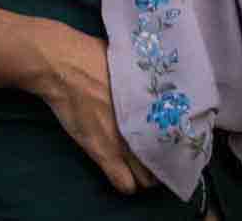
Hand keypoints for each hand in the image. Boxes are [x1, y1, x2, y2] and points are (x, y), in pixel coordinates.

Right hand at [27, 20, 157, 193]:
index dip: (173, 145)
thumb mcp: (131, 64)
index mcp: (153, 107)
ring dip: (145, 175)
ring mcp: (123, 145)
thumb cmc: (95, 57)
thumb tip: (159, 82)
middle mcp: (143, 129)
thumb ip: (147, 81)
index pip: (178, 139)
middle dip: (162, 163)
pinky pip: (123, 184)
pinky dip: (126, 184)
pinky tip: (123, 174)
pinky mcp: (102, 153)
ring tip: (140, 167)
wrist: (64, 66)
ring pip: (147, 179)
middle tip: (156, 156)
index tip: (170, 143)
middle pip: (165, 162)